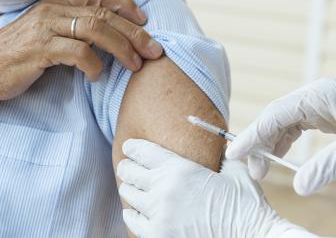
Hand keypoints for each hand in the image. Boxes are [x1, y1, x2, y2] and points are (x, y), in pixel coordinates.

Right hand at [0, 0, 162, 99]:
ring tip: (135, 65)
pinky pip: (77, 53)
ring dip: (122, 48)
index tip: (143, 20)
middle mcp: (53, 11)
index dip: (124, 3)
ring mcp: (46, 29)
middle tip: (154, 50)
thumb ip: (72, 32)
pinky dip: (94, 66)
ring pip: (96, 29)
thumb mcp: (46, 36)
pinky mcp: (40, 49)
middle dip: (135, 32)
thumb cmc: (18, 56)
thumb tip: (105, 40)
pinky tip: (97, 77)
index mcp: (56, 5)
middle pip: (104, 14)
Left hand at [117, 139, 312, 237]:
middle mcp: (164, 189)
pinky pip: (132, 221)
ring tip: (134, 187)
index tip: (128, 146)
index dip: (132, 147)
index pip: (143, 151)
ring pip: (129, 195)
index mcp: (180, 169)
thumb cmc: (245, 204)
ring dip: (130, 189)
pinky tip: (135, 210)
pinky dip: (132, 213)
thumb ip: (221, 154)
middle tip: (127, 166)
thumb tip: (218, 144)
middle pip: (129, 171)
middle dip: (127, 166)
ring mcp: (160, 214)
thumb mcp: (234, 171)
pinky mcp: (159, 235)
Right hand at [226, 78, 335, 194]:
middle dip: (260, 142)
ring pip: (283, 120)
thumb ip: (327, 166)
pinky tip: (280, 153)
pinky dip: (284, 139)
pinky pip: (295, 123)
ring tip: (264, 166)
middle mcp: (313, 96)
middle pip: (274, 117)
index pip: (273, 115)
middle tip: (255, 171)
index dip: (252, 136)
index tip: (235, 154)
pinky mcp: (324, 109)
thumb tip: (300, 188)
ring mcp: (318, 101)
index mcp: (317, 97)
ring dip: (270, 142)